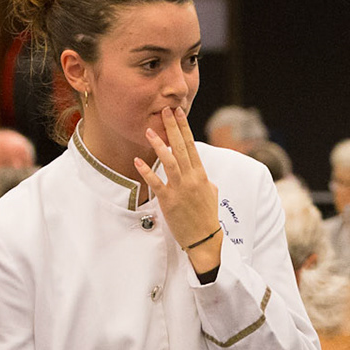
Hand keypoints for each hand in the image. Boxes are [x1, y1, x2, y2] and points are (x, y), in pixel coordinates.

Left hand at [135, 106, 223, 275]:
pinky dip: (147, 171)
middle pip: (181, 147)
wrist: (205, 238)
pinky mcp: (169, 201)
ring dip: (159, 144)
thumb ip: (204, 179)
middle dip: (173, 127)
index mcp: (201, 175)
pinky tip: (138, 161)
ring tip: (149, 130)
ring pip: (169, 161)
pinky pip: (156, 183)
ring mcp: (180, 189)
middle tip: (166, 110)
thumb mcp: (211, 193)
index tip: (179, 113)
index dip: (184, 128)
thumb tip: (200, 173)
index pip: (192, 146)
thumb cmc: (207, 217)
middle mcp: (192, 178)